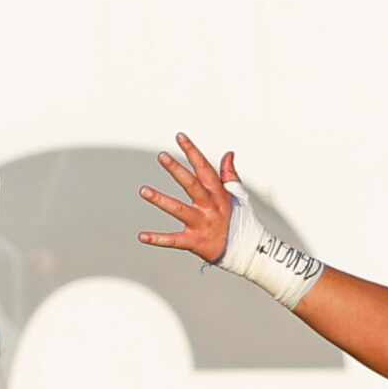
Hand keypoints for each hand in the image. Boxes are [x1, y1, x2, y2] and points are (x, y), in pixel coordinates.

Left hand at [137, 132, 238, 263]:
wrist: (246, 252)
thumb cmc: (238, 221)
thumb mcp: (237, 197)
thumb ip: (229, 175)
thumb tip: (228, 153)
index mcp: (219, 194)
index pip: (204, 168)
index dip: (192, 152)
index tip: (179, 137)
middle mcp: (210, 207)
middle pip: (192, 185)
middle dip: (177, 170)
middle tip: (161, 156)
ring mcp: (201, 224)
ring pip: (178, 210)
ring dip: (160, 200)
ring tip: (143, 190)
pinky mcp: (194, 242)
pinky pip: (173, 240)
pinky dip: (157, 239)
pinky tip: (141, 236)